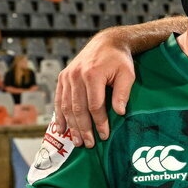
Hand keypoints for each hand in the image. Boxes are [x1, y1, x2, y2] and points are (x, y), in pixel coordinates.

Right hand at [54, 33, 134, 147]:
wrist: (107, 43)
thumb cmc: (119, 60)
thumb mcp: (127, 74)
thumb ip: (122, 93)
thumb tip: (120, 113)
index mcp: (92, 74)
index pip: (94, 105)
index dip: (99, 122)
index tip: (104, 135)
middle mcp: (76, 76)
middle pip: (78, 109)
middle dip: (83, 129)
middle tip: (88, 144)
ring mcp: (67, 76)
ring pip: (67, 106)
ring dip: (71, 126)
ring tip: (76, 141)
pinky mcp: (62, 77)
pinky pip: (59, 100)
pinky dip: (60, 115)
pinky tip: (62, 128)